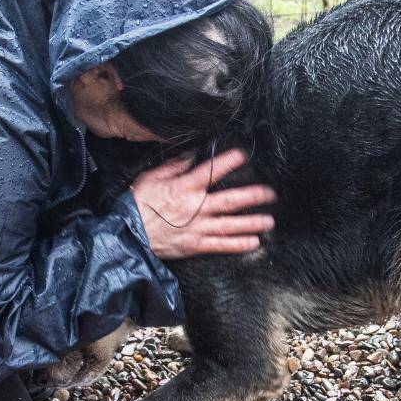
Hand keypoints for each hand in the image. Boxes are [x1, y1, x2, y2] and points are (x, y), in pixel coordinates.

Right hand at [130, 149, 275, 259]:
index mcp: (184, 188)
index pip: (211, 171)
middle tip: (271, 194)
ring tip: (269, 221)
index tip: (244, 155)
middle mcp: (195, 207)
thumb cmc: (137, 204)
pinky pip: (221, 245)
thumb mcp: (151, 178)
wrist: (128, 235)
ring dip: (252, 222)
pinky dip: (238, 244)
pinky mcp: (195, 245)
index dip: (229, 162)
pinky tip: (254, 242)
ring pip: (230, 225)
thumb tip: (191, 155)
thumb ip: (173, 167)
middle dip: (253, 196)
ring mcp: (197, 228)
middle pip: (230, 200)